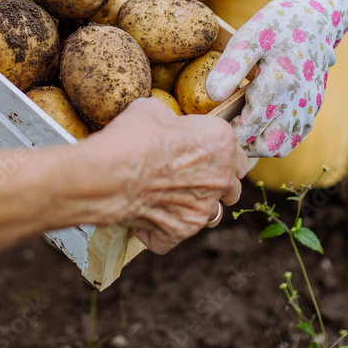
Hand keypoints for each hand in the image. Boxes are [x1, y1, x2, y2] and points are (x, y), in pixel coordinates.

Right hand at [82, 98, 246, 253]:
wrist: (110, 171)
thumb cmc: (133, 136)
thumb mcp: (153, 110)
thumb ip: (170, 121)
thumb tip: (164, 123)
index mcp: (220, 142)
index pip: (237, 154)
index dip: (218, 155)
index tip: (202, 155)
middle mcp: (220, 178)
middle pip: (231, 189)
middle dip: (216, 185)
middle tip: (190, 179)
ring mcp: (202, 209)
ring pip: (210, 215)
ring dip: (195, 209)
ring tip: (170, 201)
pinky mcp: (180, 231)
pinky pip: (175, 237)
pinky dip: (161, 231)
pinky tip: (146, 220)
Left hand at [205, 0, 347, 157]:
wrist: (318, 16)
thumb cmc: (278, 24)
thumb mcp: (249, 36)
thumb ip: (231, 67)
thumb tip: (213, 96)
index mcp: (278, 85)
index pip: (249, 128)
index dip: (229, 132)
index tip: (215, 126)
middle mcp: (297, 102)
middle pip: (267, 146)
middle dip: (244, 144)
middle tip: (225, 130)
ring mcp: (308, 107)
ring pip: (284, 146)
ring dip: (261, 144)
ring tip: (241, 129)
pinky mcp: (314, 106)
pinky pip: (296, 135)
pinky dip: (277, 138)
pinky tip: (261, 123)